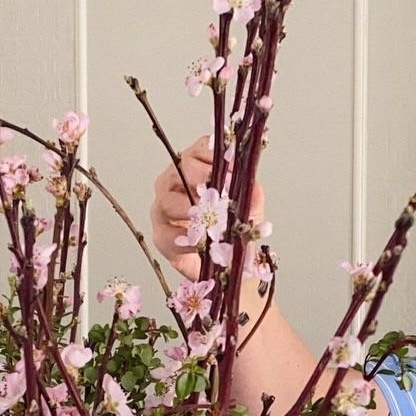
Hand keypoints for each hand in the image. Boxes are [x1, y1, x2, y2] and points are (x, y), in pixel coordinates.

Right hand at [150, 136, 264, 280]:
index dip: (215, 155)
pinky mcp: (161, 234)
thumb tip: (254, 187)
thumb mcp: (248, 211)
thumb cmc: (230, 229)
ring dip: (187, 208)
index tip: (230, 167)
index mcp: (199, 167)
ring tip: (204, 218)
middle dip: (199, 177)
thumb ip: (251, 198)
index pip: (203, 149)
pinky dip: (182, 238)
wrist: (224, 266)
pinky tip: (196, 242)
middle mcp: (178, 182)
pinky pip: (166, 233)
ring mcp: (165, 206)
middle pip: (182, 168)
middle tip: (216, 189)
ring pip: (168, 199)